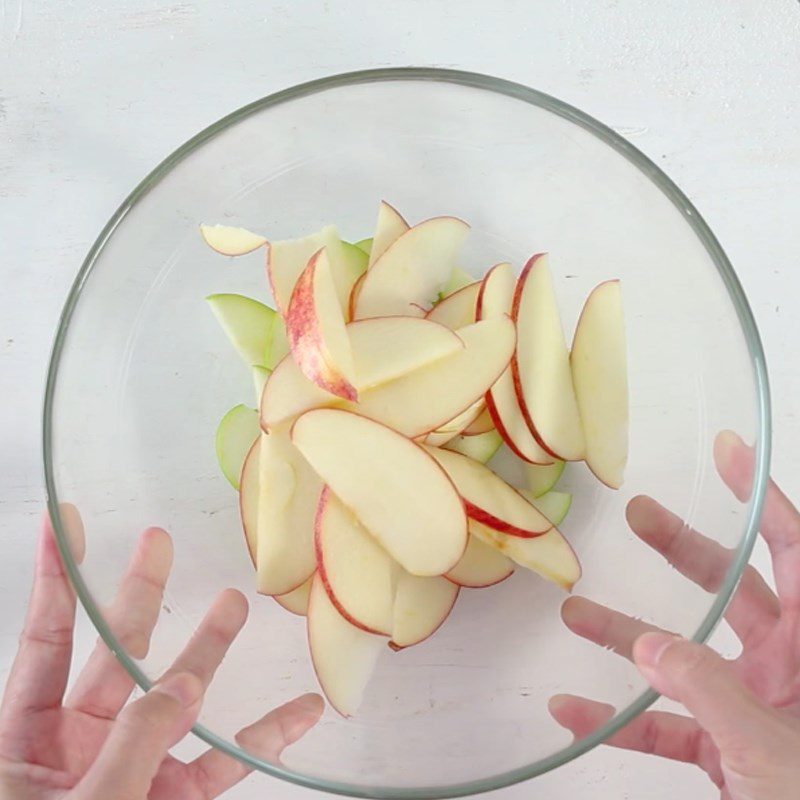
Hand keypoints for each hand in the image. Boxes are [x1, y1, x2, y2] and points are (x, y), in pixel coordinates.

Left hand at [0, 512, 322, 799]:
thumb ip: (128, 747)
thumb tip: (182, 686)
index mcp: (26, 740)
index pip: (48, 639)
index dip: (60, 578)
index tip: (65, 521)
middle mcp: (79, 745)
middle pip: (114, 653)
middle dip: (136, 596)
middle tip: (157, 541)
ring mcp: (132, 772)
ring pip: (176, 699)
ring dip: (208, 653)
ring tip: (235, 603)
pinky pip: (223, 766)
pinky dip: (264, 739)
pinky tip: (301, 711)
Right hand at [550, 431, 799, 799]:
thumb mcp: (772, 747)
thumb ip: (710, 691)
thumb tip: (649, 647)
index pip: (796, 553)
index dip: (765, 499)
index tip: (728, 451)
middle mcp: (785, 668)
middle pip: (733, 590)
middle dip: (684, 549)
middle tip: (639, 515)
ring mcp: (754, 706)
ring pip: (686, 656)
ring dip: (629, 637)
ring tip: (575, 614)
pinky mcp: (728, 746)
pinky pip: (669, 724)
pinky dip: (623, 720)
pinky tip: (576, 714)